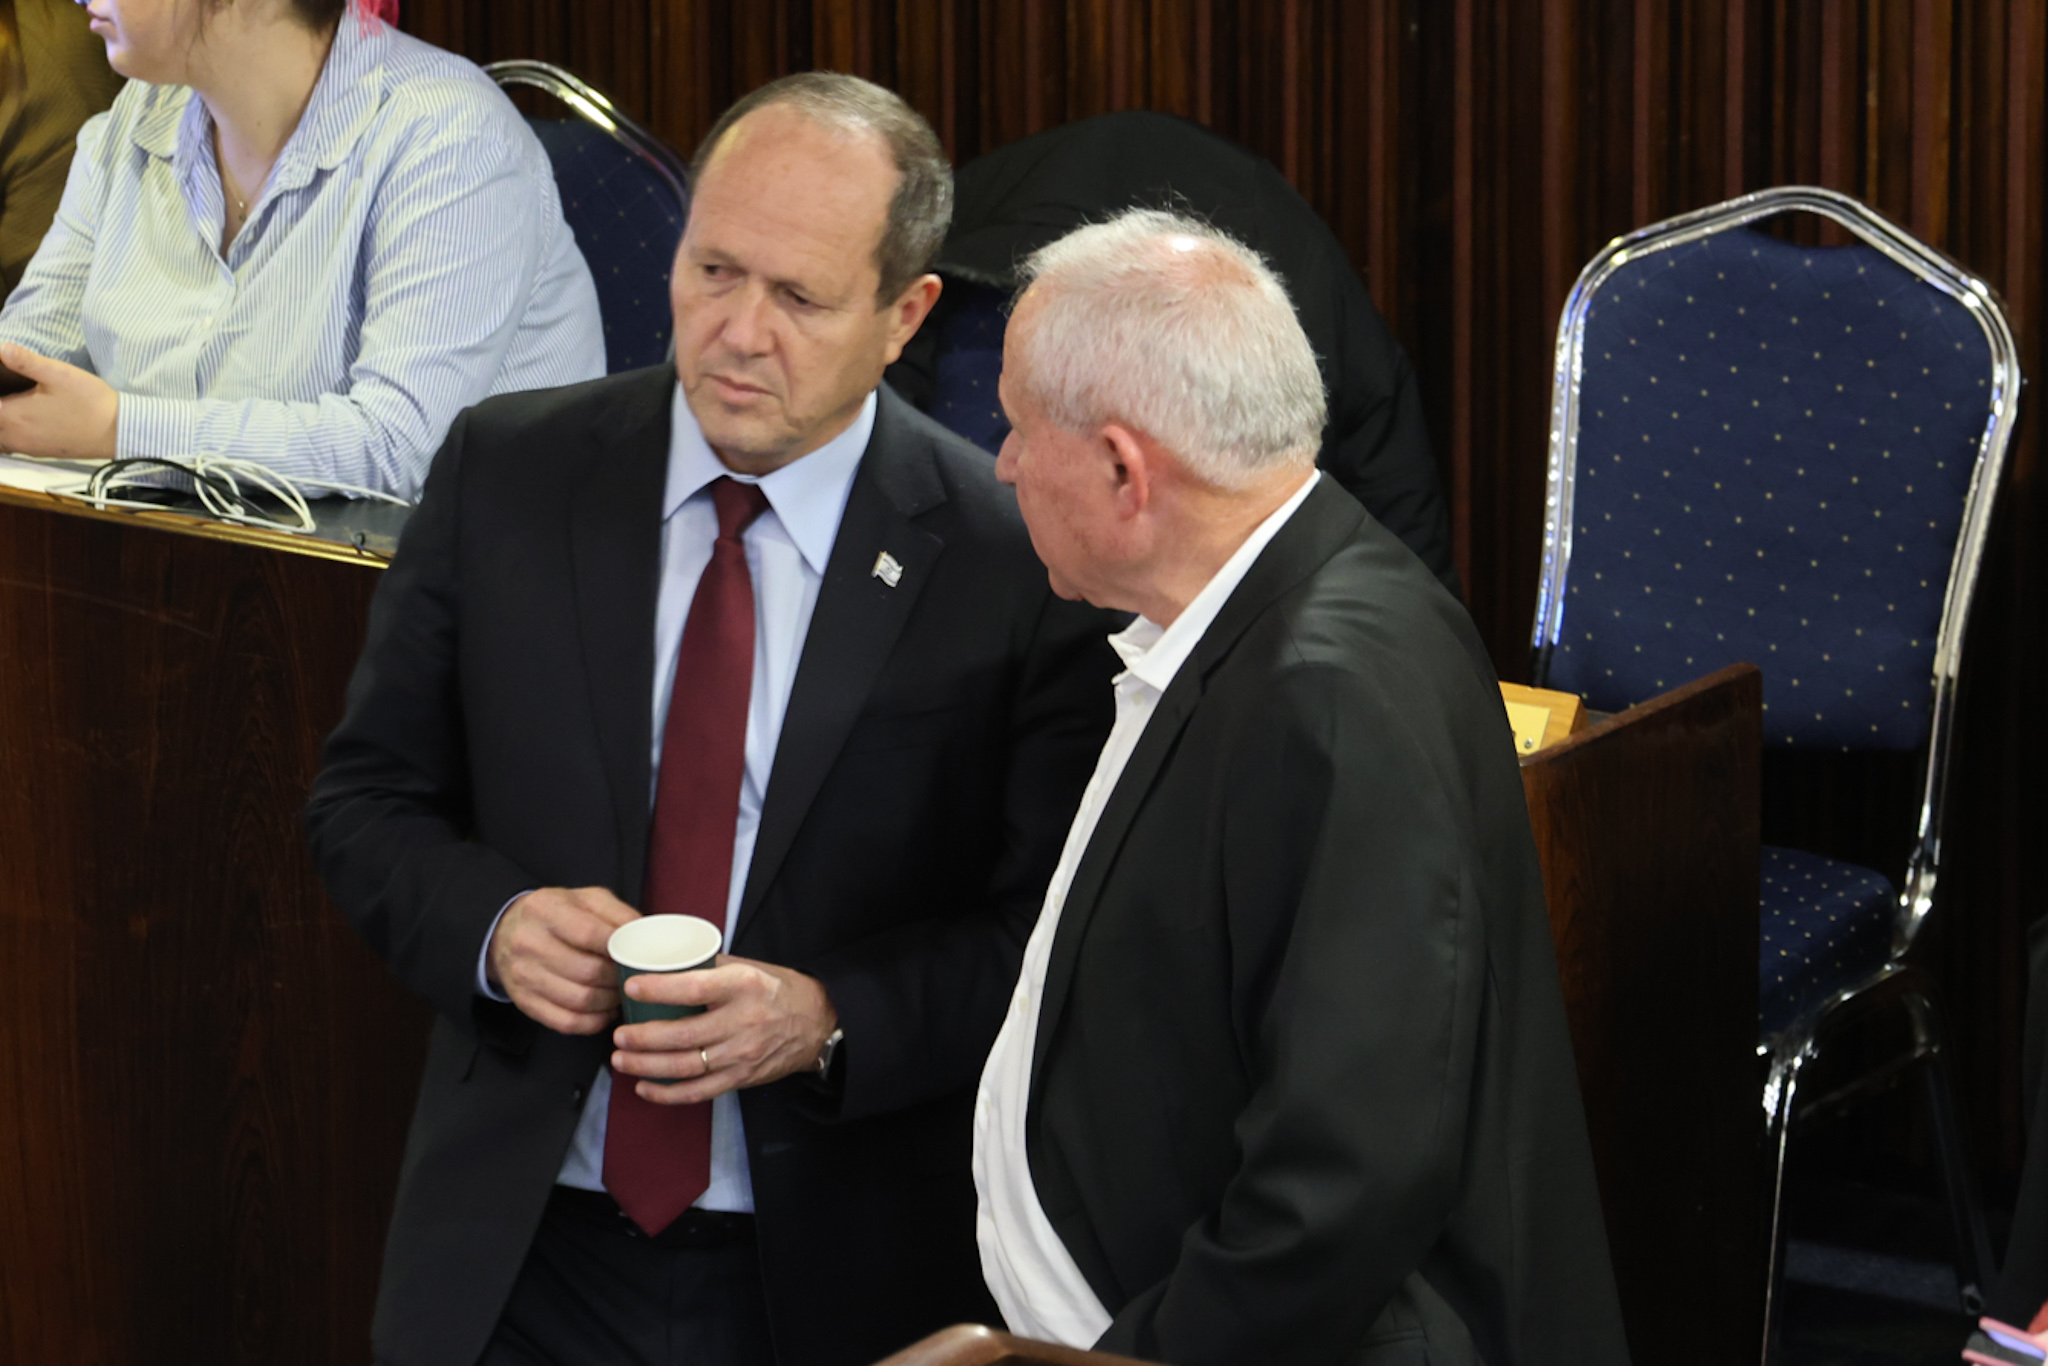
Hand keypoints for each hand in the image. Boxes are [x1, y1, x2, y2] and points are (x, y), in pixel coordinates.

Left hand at [0, 343, 117, 460]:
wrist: (118, 431)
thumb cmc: (89, 402)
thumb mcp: (58, 373)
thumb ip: (26, 361)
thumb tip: (2, 348)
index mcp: (11, 415)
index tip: (1, 382)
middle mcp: (14, 435)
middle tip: (9, 392)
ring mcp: (28, 447)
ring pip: (0, 437)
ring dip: (3, 422)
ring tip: (12, 407)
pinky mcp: (41, 453)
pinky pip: (13, 445)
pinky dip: (11, 433)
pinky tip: (23, 421)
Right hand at [487, 886, 639, 1034]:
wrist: (508, 932)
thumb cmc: (558, 914)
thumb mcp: (587, 900)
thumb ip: (618, 913)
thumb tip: (645, 938)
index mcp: (544, 909)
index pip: (590, 934)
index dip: (620, 949)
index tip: (637, 955)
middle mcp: (528, 942)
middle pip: (587, 971)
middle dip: (618, 978)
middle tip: (633, 978)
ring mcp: (523, 975)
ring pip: (580, 1000)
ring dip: (609, 1002)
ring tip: (621, 993)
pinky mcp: (524, 1002)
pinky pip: (566, 1022)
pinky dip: (593, 1022)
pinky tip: (604, 1011)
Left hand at [611, 955, 837, 1104]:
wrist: (817, 1022)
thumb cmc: (777, 990)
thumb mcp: (749, 967)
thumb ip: (710, 967)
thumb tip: (665, 963)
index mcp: (743, 986)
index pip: (694, 988)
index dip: (659, 990)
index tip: (631, 988)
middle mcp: (743, 1021)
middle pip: (684, 1035)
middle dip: (643, 1037)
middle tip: (618, 1033)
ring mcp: (742, 1054)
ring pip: (686, 1067)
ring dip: (648, 1066)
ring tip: (621, 1058)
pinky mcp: (741, 1078)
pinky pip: (699, 1092)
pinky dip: (668, 1093)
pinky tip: (645, 1087)